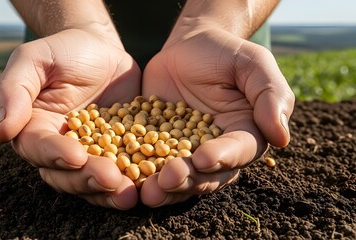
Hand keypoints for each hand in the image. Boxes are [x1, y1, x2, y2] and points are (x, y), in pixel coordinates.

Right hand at [0, 29, 140, 208]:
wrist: (101, 50)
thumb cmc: (63, 51)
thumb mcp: (33, 59)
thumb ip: (13, 91)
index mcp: (33, 129)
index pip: (37, 148)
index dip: (54, 155)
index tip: (75, 155)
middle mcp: (58, 149)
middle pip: (65, 175)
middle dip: (87, 179)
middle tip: (110, 178)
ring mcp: (90, 154)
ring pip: (92, 182)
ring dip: (109, 191)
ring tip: (129, 193)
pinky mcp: (117, 153)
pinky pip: (122, 172)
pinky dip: (132, 182)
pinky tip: (145, 187)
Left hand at [140, 27, 294, 206]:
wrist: (188, 46)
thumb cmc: (226, 53)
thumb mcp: (253, 63)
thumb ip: (270, 95)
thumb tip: (281, 137)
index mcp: (245, 134)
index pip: (239, 152)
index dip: (223, 157)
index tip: (203, 157)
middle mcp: (217, 150)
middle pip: (207, 175)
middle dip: (188, 180)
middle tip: (167, 180)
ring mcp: (185, 150)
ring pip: (179, 177)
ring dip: (164, 187)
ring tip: (146, 192)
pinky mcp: (158, 145)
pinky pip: (150, 162)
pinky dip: (139, 171)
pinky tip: (125, 176)